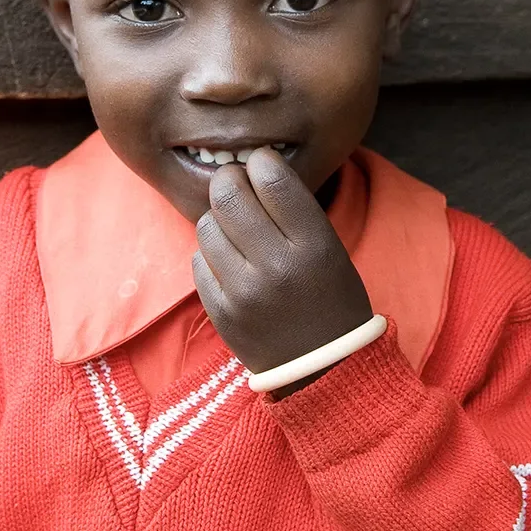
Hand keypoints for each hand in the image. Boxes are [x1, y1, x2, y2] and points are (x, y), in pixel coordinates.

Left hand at [193, 148, 374, 383]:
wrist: (323, 368)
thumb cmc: (332, 299)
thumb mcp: (331, 249)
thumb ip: (293, 210)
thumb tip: (251, 167)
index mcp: (314, 245)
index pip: (273, 179)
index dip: (262, 161)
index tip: (261, 164)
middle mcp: (277, 266)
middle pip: (229, 195)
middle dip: (228, 180)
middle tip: (235, 184)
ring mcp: (244, 292)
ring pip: (207, 224)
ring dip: (217, 218)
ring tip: (234, 229)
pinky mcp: (220, 313)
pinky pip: (199, 261)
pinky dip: (211, 254)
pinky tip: (230, 262)